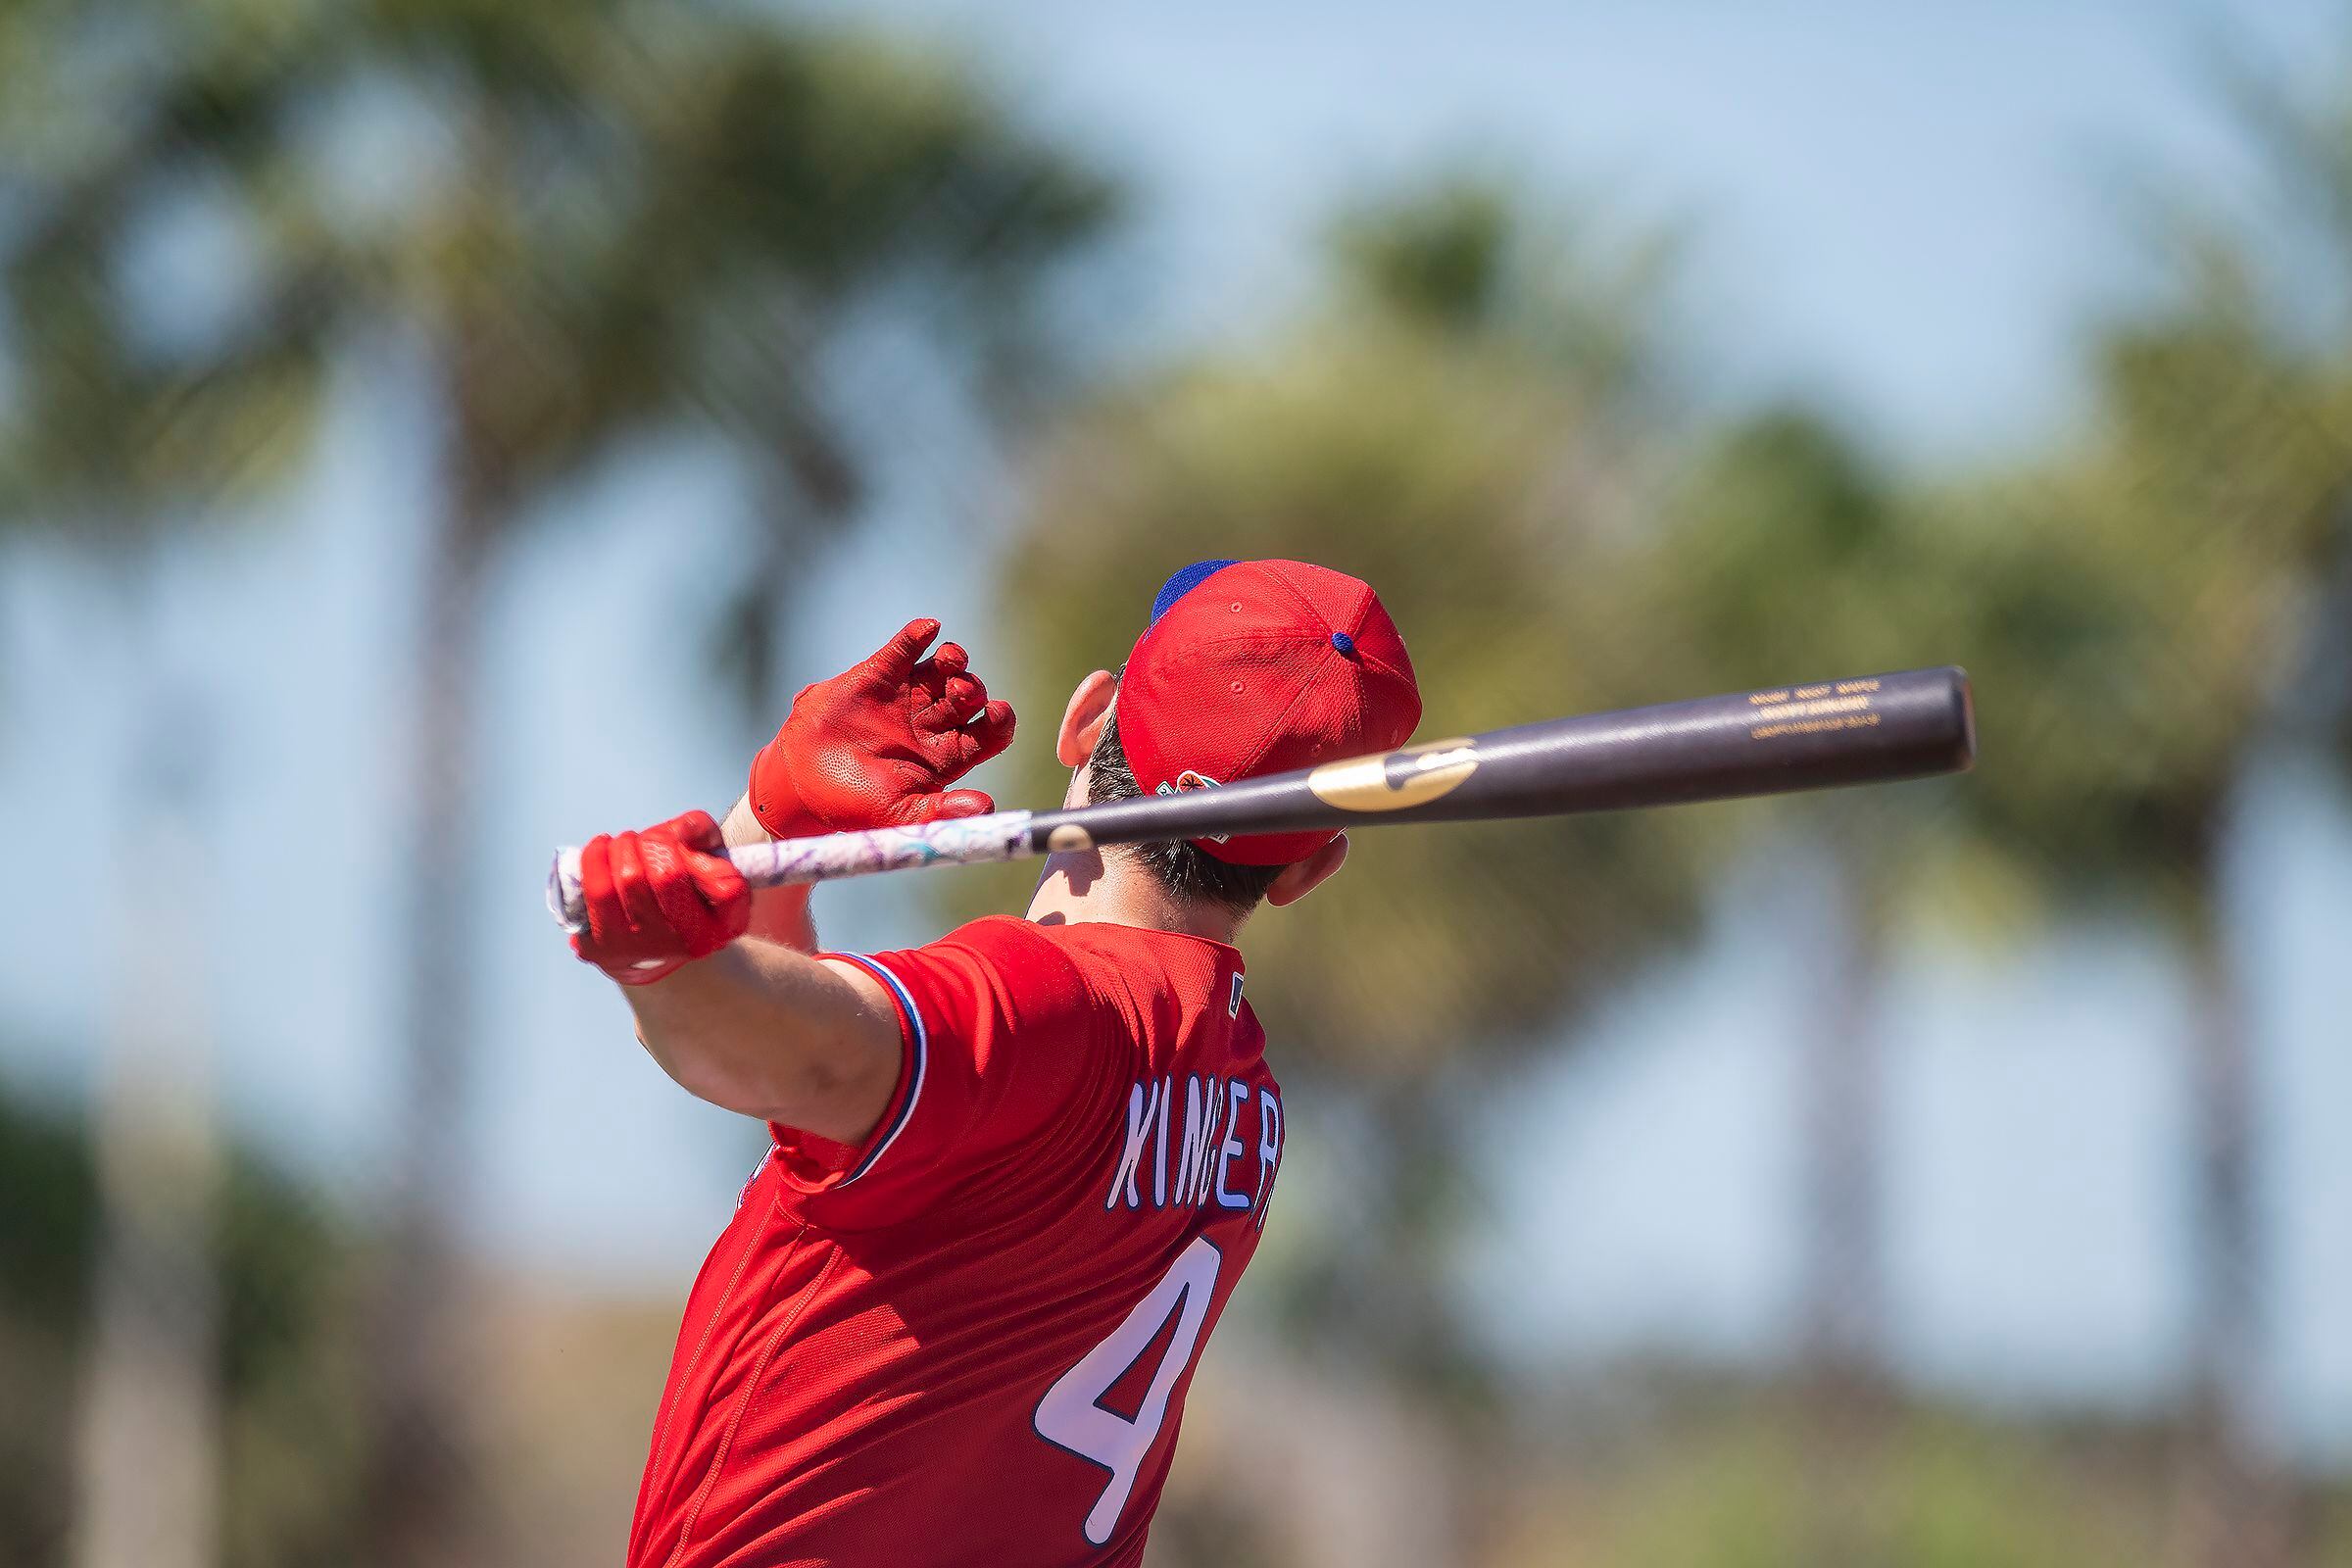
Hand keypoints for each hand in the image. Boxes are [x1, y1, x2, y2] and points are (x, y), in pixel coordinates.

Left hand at [570, 810, 748, 985]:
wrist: (643, 936)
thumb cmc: (677, 886)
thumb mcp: (703, 854)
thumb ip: (699, 831)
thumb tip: (676, 833)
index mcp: (722, 924)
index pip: (728, 888)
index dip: (705, 859)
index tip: (686, 852)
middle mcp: (686, 942)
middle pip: (667, 875)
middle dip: (654, 842)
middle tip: (649, 842)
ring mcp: (641, 947)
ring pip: (629, 875)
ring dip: (624, 846)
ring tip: (625, 846)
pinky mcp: (602, 947)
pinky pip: (595, 888)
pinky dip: (595, 856)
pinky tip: (602, 852)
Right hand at [749, 618, 1016, 837]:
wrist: (800, 786)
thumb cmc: (853, 806)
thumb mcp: (900, 814)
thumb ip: (943, 811)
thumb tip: (987, 808)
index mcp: (947, 756)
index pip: (987, 733)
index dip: (999, 722)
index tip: (999, 712)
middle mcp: (932, 722)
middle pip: (966, 698)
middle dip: (970, 690)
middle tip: (963, 692)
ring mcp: (906, 697)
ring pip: (941, 670)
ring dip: (953, 659)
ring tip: (952, 659)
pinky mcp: (877, 676)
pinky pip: (902, 651)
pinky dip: (915, 636)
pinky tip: (928, 628)